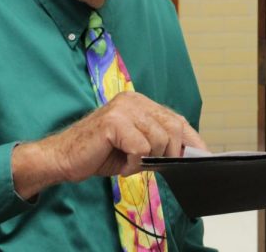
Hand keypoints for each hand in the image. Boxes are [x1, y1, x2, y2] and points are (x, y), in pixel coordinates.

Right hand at [12, 91, 204, 198]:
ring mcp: (124, 109)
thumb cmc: (98, 153)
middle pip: (173, 128)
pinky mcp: (114, 122)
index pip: (176, 118)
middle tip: (154, 165)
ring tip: (128, 162)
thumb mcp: (135, 147)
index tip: (203, 155)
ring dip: (147, 160)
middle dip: (171, 153)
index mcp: (140, 102)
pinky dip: (133, 164)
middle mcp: (134, 100)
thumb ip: (157, 144)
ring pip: (159, 140)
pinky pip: (141, 148)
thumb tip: (185, 154)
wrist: (62, 158)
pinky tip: (120, 165)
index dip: (192, 138)